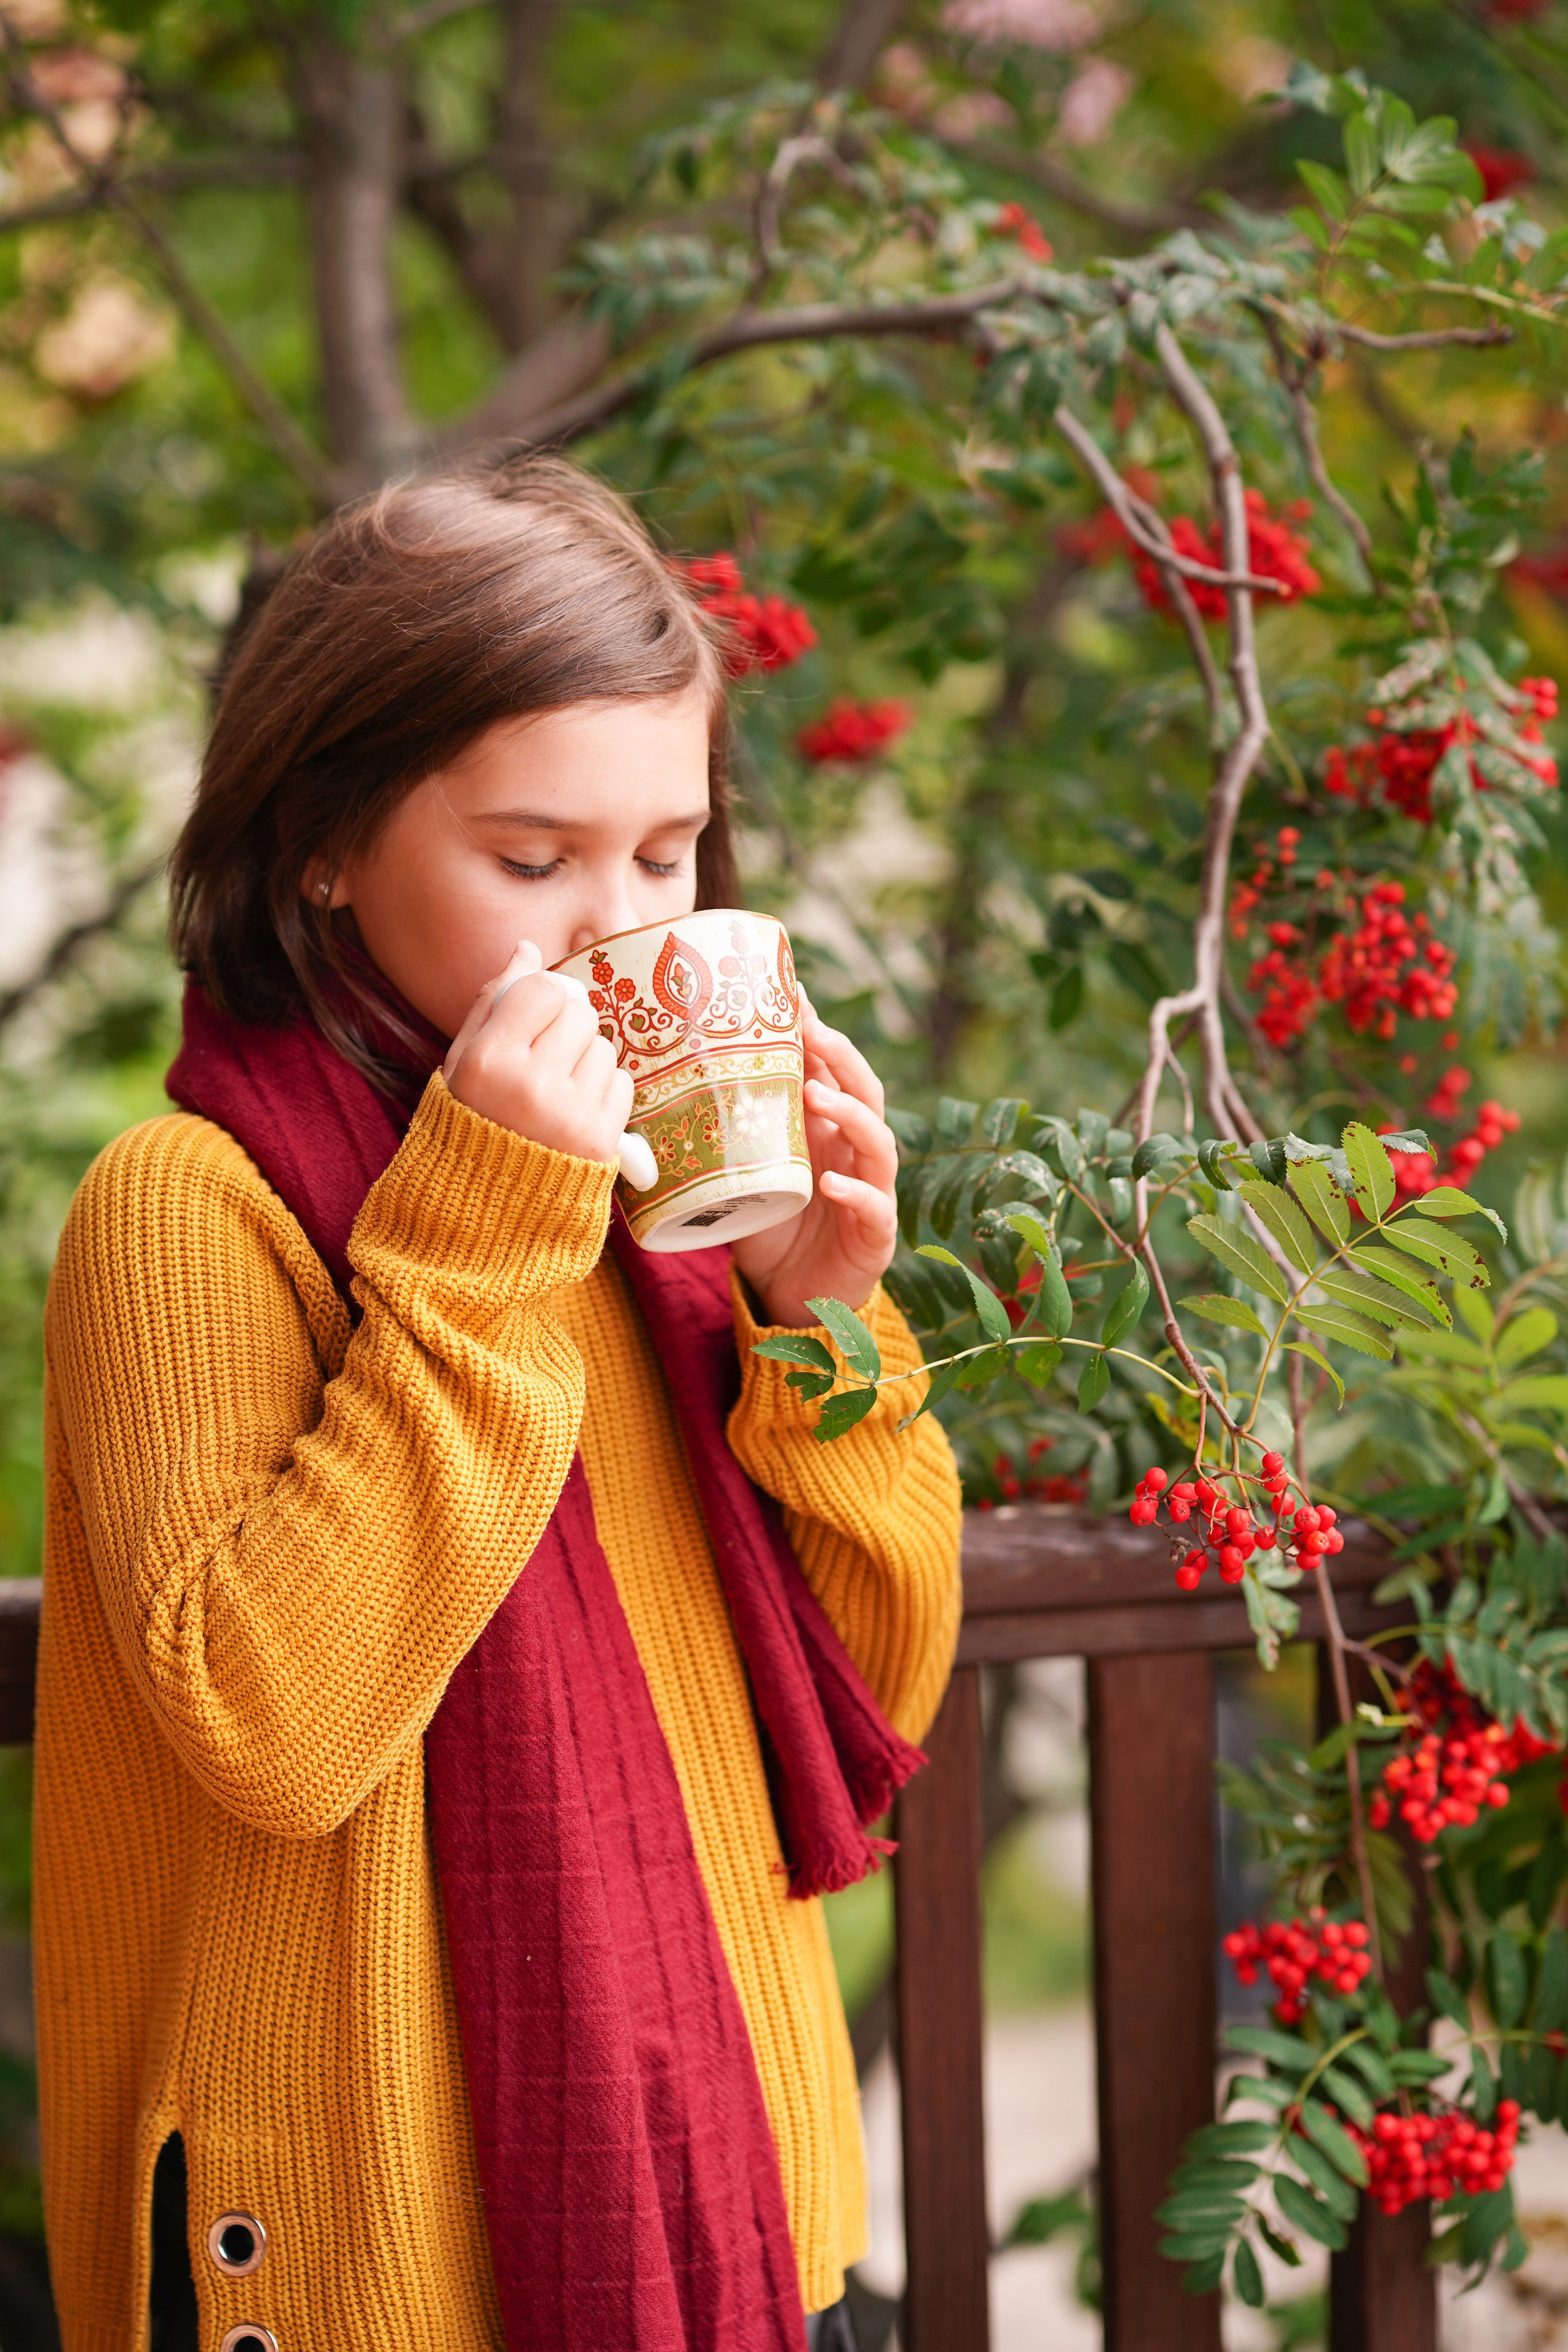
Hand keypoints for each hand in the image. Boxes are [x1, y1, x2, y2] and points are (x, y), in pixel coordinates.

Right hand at [443, 940, 631, 1162]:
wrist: (486, 1203)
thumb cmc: (472, 1119)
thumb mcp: (463, 1060)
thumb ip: (493, 1001)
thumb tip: (528, 949)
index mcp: (488, 1061)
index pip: (543, 989)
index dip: (542, 997)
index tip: (532, 1018)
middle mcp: (531, 1086)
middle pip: (581, 1014)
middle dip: (567, 1027)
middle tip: (545, 1057)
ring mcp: (570, 1114)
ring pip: (604, 1048)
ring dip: (586, 1060)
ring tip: (557, 1089)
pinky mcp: (601, 1139)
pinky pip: (622, 1083)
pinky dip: (603, 1091)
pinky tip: (575, 1109)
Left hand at [731, 999, 897, 1329]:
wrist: (792, 1297)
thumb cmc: (769, 1231)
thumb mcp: (741, 1175)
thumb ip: (720, 1138)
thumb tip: (653, 1094)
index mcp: (826, 1132)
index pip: (832, 1073)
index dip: (819, 1035)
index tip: (795, 995)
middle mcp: (854, 1153)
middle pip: (865, 1093)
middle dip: (843, 1059)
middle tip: (813, 1032)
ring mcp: (871, 1191)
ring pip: (878, 1143)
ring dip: (851, 1114)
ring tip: (817, 1095)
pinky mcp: (875, 1235)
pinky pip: (874, 1207)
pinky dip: (856, 1193)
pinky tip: (831, 1183)